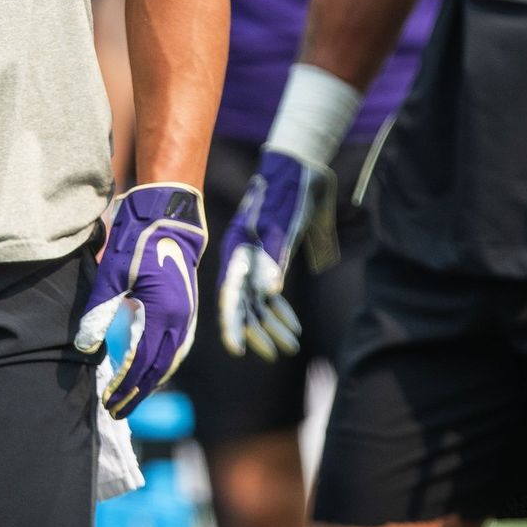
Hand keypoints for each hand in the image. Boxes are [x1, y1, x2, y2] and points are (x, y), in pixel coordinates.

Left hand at [72, 184, 207, 419]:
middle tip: (116, 411)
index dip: (124, 385)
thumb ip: (98, 311)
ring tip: (131, 398)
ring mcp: (188, 316)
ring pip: (170, 361)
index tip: (107, 401)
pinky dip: (162, 365)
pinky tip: (150, 372)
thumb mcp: (112, 273)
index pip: (141, 361)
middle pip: (158, 368)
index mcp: (163, 313)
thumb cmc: (138, 241)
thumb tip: (85, 347)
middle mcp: (180, 320)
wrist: (170, 219)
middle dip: (137, 392)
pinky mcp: (188, 310)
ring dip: (151, 381)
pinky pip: (177, 348)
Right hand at [217, 151, 336, 359]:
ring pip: (258, 302)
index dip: (232, 324)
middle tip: (273, 354)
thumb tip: (270, 293)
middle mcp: (242, 260)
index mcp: (237, 251)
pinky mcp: (269, 260)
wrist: (296, 171)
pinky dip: (281, 309)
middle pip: (243, 304)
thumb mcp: (281, 226)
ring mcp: (255, 261)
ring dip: (273, 324)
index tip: (237, 350)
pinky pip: (270, 293)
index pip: (230, 296)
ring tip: (291, 345)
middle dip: (256, 331)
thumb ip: (274, 257)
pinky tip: (294, 326)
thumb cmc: (286, 197)